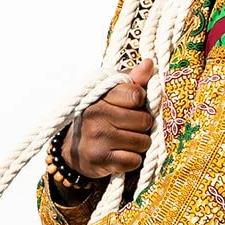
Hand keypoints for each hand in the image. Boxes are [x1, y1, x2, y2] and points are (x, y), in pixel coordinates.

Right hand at [62, 58, 154, 178]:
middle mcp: (97, 114)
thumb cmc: (101, 118)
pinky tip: (120, 155)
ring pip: (142, 142)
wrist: (74, 151)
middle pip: (144, 120)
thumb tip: (150, 63)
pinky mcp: (100, 159)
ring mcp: (98, 137)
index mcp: (100, 95)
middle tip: (129, 128)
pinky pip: (134, 161)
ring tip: (124, 142)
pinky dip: (132, 161)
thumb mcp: (113, 95)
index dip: (140, 103)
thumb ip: (133, 80)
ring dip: (139, 145)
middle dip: (142, 127)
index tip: (132, 106)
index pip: (137, 95)